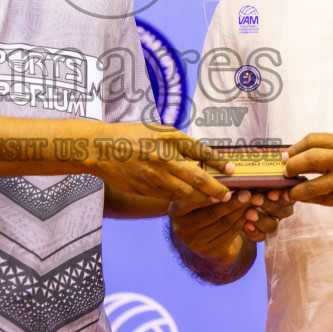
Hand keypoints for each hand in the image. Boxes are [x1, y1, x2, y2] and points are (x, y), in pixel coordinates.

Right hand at [91, 123, 231, 203]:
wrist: (100, 148)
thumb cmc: (131, 136)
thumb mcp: (158, 130)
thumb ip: (179, 143)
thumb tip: (202, 157)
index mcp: (169, 138)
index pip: (201, 151)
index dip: (218, 162)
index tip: (232, 170)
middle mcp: (164, 157)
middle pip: (197, 177)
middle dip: (216, 188)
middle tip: (228, 194)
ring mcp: (154, 175)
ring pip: (185, 192)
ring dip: (201, 198)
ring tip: (213, 200)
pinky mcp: (146, 189)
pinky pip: (169, 197)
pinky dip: (182, 200)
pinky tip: (191, 201)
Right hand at [169, 189, 293, 266]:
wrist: (205, 238)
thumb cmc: (203, 208)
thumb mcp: (199, 196)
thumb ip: (206, 186)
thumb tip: (228, 170)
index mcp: (175, 210)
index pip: (194, 200)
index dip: (212, 194)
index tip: (229, 186)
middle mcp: (182, 228)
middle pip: (211, 212)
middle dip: (232, 202)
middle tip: (248, 192)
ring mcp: (194, 242)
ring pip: (223, 223)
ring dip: (240, 211)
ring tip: (251, 200)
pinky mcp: (208, 251)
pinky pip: (229, 234)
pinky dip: (241, 222)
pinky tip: (249, 213)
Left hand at [284, 133, 332, 221]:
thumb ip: (326, 149)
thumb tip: (293, 154)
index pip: (312, 140)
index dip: (295, 148)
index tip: (286, 156)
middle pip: (309, 159)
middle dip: (291, 166)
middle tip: (286, 172)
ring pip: (311, 185)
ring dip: (295, 190)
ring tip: (289, 191)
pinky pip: (319, 199)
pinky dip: (306, 199)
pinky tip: (301, 198)